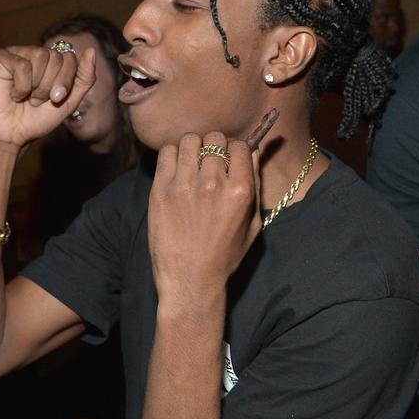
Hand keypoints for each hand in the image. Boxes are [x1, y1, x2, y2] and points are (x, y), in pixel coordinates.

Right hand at [0, 45, 95, 148]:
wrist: (11, 136)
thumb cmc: (37, 119)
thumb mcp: (68, 102)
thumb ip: (84, 79)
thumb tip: (91, 50)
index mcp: (50, 62)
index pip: (70, 57)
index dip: (66, 81)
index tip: (55, 99)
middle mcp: (34, 53)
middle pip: (56, 57)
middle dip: (50, 86)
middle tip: (36, 100)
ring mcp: (16, 53)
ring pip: (40, 57)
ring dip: (36, 87)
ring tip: (25, 97)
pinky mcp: (0, 58)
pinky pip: (22, 65)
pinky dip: (21, 87)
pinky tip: (13, 94)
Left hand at [147, 112, 276, 304]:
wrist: (191, 279)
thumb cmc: (224, 255)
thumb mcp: (253, 224)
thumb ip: (256, 185)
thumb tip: (254, 152)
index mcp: (241, 191)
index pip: (240, 146)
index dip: (235, 150)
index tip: (229, 160)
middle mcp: (213, 184)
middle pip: (214, 139)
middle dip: (214, 147)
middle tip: (208, 162)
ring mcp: (185, 186)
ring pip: (189, 141)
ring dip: (192, 148)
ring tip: (191, 165)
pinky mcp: (161, 190)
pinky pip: (167, 152)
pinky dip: (172, 156)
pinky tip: (177, 171)